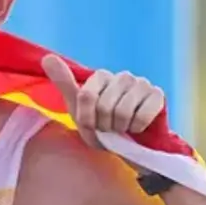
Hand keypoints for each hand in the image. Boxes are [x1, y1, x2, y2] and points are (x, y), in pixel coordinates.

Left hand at [41, 54, 164, 148]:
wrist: (129, 146)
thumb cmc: (101, 126)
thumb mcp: (78, 108)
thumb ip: (64, 82)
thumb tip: (47, 58)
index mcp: (101, 76)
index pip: (86, 96)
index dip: (87, 119)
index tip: (91, 125)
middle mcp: (122, 76)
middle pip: (104, 106)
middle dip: (104, 126)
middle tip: (109, 128)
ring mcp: (142, 84)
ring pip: (123, 112)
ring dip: (120, 129)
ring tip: (122, 128)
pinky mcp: (158, 96)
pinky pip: (142, 116)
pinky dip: (137, 128)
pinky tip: (138, 127)